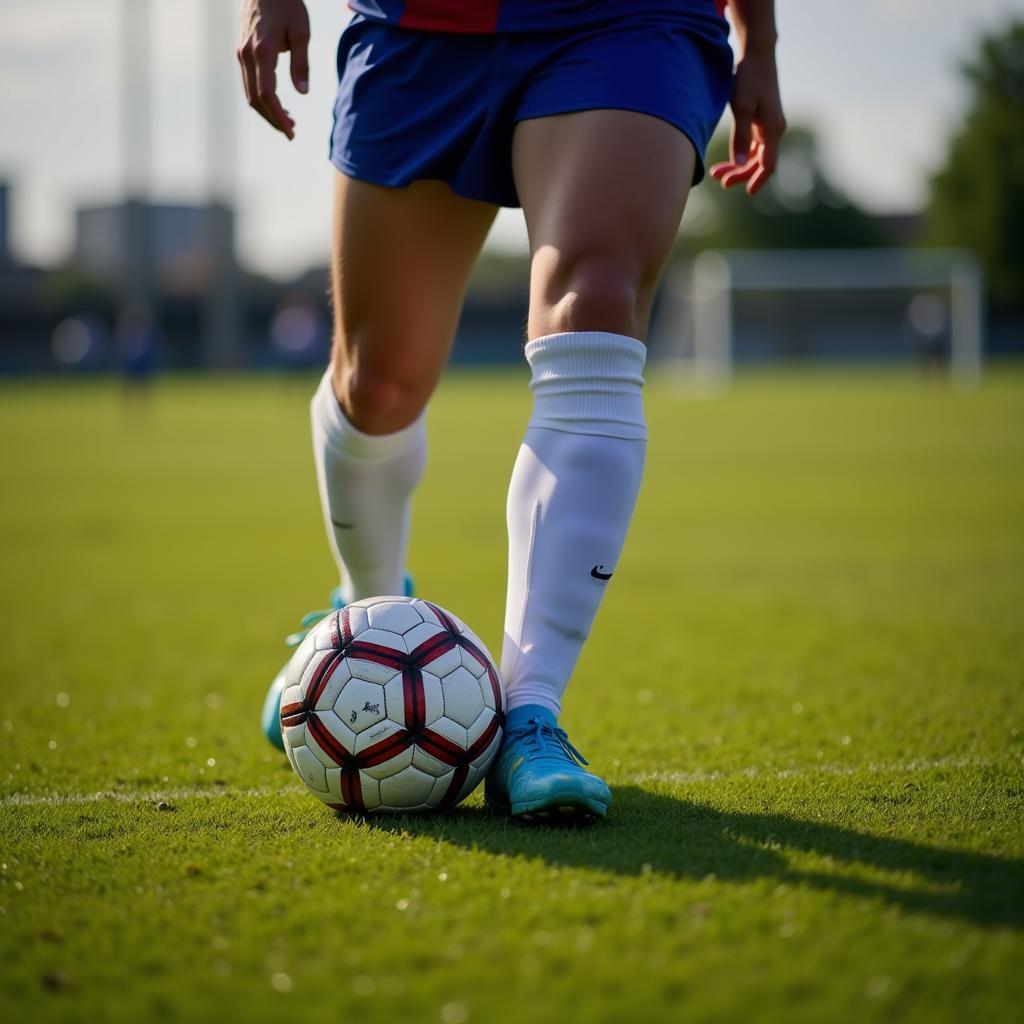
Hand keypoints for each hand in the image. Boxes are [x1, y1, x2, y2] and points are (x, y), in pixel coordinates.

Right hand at [237, 0, 310, 139]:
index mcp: (262, 51)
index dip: (278, 117)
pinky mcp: (242, 52)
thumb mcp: (301, 32)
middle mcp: (247, 55)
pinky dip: (262, 98)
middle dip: (273, 119)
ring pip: (250, 93)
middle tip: (291, 133)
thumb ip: (301, 63)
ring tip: (288, 122)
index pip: (267, 94)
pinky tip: (278, 104)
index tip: (291, 132)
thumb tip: (302, 93)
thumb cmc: (287, 4)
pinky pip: (249, 83)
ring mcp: (241, 54)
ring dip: (267, 111)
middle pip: (256, 99)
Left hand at [710, 50, 785, 195]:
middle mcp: (774, 130)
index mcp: (773, 130)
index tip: (746, 193)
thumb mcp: (742, 108)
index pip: (768, 165)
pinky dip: (741, 154)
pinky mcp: (762, 120)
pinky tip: (728, 158)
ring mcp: (769, 125)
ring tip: (716, 171)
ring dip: (738, 165)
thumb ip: (740, 138)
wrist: (757, 54)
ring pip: (755, 155)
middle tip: (718, 180)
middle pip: (759, 163)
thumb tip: (739, 164)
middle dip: (740, 173)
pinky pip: (753, 145)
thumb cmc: (749, 78)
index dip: (757, 180)